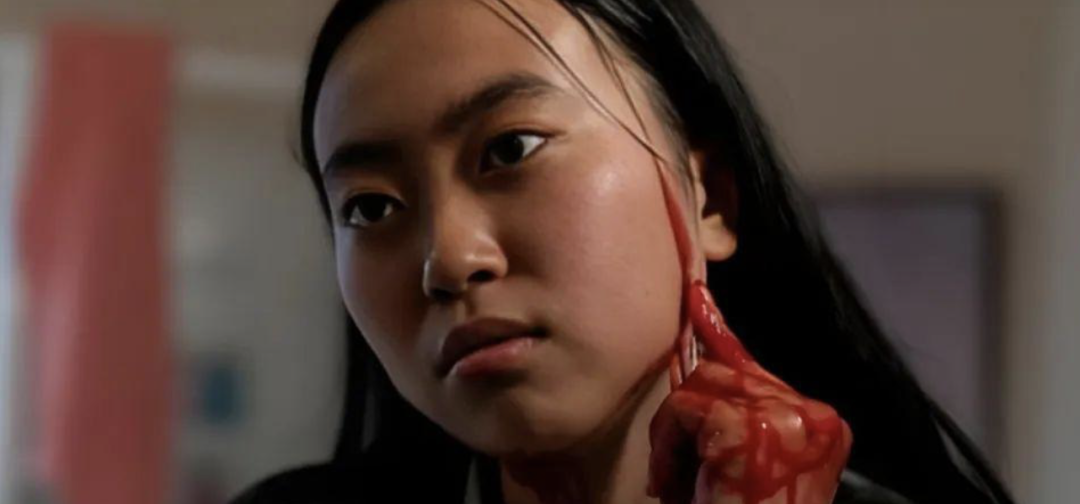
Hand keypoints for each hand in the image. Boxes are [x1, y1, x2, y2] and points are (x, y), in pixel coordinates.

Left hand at [648, 281, 851, 503]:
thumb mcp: (737, 465)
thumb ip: (727, 414)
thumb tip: (694, 357)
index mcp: (815, 422)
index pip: (751, 364)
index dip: (715, 329)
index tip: (694, 292)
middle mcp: (810, 414)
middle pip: (719, 372)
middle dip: (684, 418)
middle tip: (679, 475)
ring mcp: (785, 416)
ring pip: (697, 388)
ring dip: (673, 439)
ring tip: (684, 487)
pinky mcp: (749, 426)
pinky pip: (683, 411)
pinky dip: (668, 450)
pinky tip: (682, 488)